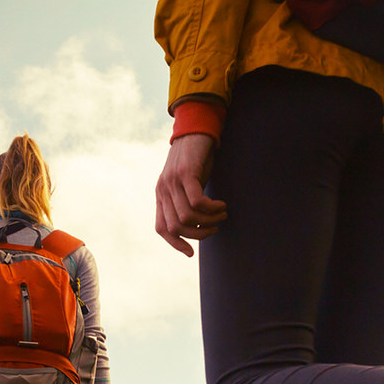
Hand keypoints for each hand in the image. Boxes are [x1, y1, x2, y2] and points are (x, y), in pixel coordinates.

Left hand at [154, 134, 225, 256]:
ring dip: (209, 221)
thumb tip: (196, 225)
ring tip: (222, 215)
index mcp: (161, 195)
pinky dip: (212, 209)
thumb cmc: (196, 159)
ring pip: (188, 217)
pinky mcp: (186, 174)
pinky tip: (221, 204)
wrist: (196, 130)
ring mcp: (172, 182)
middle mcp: (163, 190)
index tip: (191, 253)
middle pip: (176, 227)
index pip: (161, 228)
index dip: (175, 244)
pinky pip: (198, 202)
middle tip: (215, 228)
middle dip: (199, 234)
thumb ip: (185, 201)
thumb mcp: (186, 184)